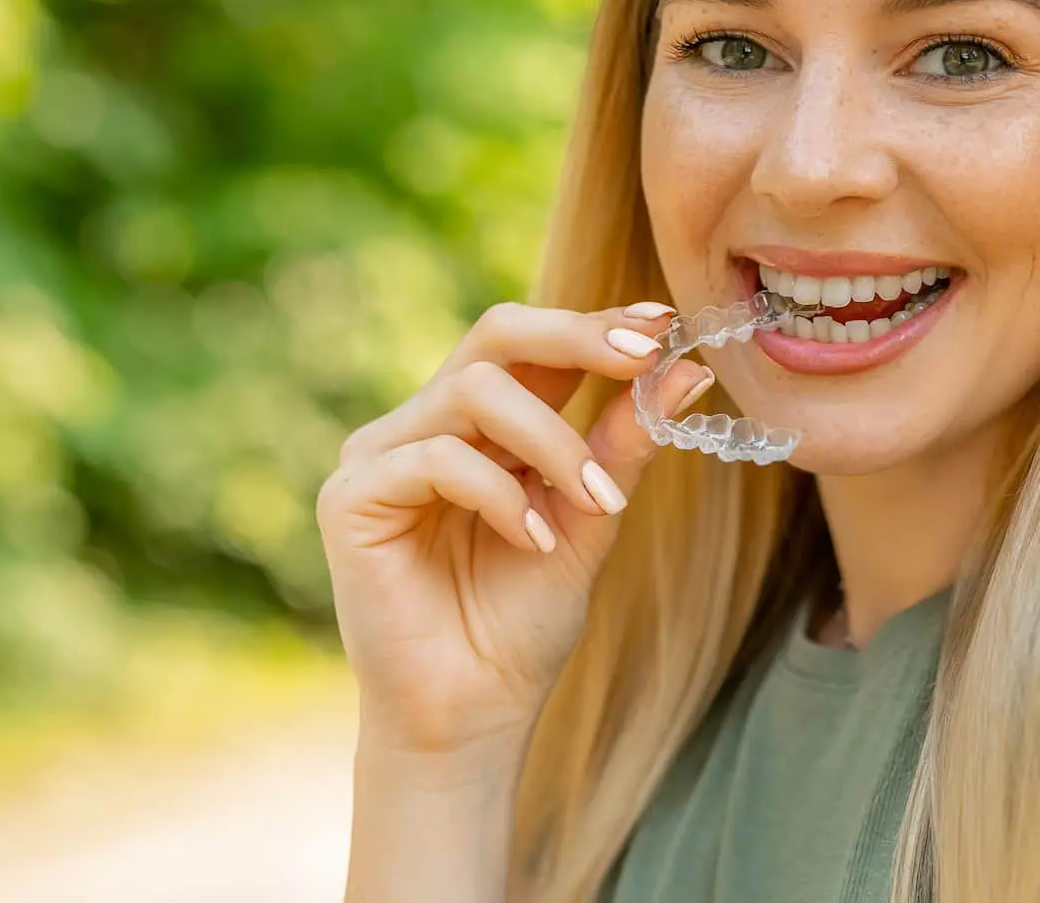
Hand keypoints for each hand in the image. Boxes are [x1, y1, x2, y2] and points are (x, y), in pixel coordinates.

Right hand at [318, 301, 710, 758]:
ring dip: (552, 442)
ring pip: (474, 392)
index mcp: (480, 423)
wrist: (470, 716)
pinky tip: (532, 542)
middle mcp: (423, 423)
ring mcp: (381, 455)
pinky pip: (435, 457)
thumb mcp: (589, 518)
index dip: (594, 323)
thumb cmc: (522, 623)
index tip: (661, 324)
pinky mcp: (351, 497)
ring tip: (593, 505)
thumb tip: (688, 370)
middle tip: (642, 358)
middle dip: (576, 338)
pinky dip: (498, 494)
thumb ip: (624, 444)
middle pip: (495, 334)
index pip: (532, 342)